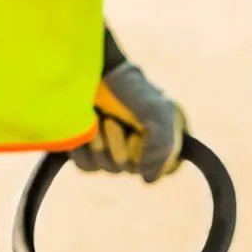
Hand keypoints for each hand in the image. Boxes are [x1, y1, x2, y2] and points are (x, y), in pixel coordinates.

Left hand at [72, 61, 186, 182]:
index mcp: (166, 140)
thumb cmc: (131, 90)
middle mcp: (142, 150)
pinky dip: (85, 149)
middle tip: (112, 120)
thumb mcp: (158, 111)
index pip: (166, 167)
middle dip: (120, 143)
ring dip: (102, 142)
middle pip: (133, 168)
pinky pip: (88, 166)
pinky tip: (86, 129)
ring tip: (100, 118)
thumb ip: (164, 145)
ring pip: (109, 167)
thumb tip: (147, 178)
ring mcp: (114, 153)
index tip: (139, 132)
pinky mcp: (89, 153)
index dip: (152, 154)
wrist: (95, 73)